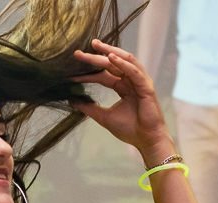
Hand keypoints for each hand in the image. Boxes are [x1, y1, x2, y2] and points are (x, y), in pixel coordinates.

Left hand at [70, 40, 173, 160]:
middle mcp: (130, 81)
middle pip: (111, 64)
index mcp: (122, 87)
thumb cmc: (130, 129)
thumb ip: (88, 108)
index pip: (103, 75)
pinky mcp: (146, 86)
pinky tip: (111, 57)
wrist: (147, 140)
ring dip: (110, 52)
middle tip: (78, 53)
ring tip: (95, 46)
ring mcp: (139, 82)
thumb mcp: (103, 117)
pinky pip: (133, 71)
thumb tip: (71, 101)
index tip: (72, 72)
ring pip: (124, 61)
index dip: (88, 74)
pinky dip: (122, 63)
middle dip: (95, 57)